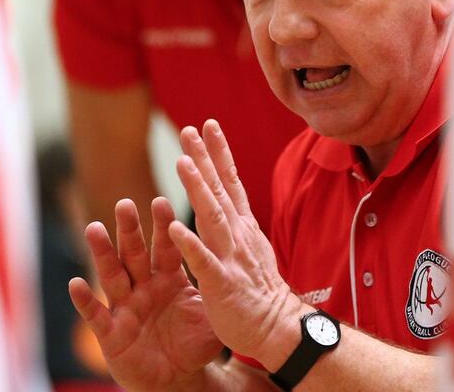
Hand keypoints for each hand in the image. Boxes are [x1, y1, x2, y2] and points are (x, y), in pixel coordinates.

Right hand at [69, 197, 222, 390]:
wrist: (177, 378)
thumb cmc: (193, 343)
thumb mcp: (210, 316)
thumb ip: (217, 289)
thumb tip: (237, 263)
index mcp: (168, 278)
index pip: (165, 247)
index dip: (163, 227)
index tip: (161, 201)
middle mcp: (143, 287)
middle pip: (134, 254)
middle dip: (129, 230)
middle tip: (125, 204)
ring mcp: (125, 308)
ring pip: (112, 276)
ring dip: (102, 254)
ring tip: (94, 229)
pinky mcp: (111, 333)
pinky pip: (96, 315)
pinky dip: (85, 300)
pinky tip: (75, 283)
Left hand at [168, 120, 304, 366]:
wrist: (277, 328)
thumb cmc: (260, 291)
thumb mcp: (252, 248)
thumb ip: (239, 223)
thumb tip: (232, 199)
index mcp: (242, 228)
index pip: (230, 183)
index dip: (219, 153)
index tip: (208, 125)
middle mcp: (238, 235)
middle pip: (220, 190)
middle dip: (205, 159)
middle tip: (189, 129)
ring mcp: (231, 258)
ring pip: (212, 218)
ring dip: (198, 189)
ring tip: (183, 163)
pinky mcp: (222, 283)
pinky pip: (203, 262)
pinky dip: (190, 244)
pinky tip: (176, 228)